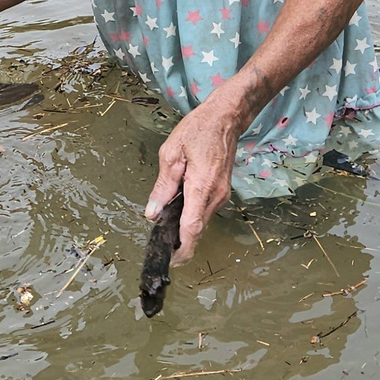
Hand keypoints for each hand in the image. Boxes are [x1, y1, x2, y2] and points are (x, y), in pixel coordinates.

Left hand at [145, 98, 241, 264]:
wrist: (226, 118)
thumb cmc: (198, 130)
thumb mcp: (171, 154)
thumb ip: (163, 186)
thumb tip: (152, 213)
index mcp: (201, 186)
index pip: (192, 227)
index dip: (182, 248)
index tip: (171, 260)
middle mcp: (216, 196)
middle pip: (196, 228)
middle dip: (179, 239)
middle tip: (159, 241)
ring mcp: (222, 195)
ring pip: (201, 220)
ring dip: (185, 225)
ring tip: (165, 221)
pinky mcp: (223, 192)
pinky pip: (205, 210)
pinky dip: (192, 214)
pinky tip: (179, 206)